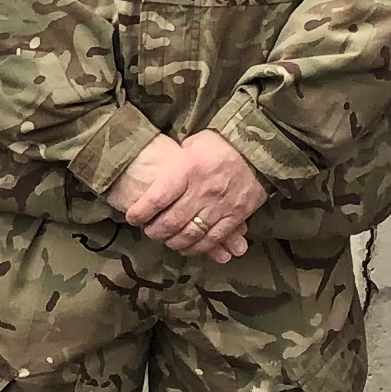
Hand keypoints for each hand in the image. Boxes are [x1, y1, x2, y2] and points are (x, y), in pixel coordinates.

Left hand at [108, 136, 255, 264]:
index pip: (157, 197)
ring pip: (191, 234)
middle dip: (155, 231)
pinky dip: (198, 248)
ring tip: (166, 240)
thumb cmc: (220, 144)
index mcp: (189, 168)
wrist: (258, 148)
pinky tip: (188, 247)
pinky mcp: (236, 215)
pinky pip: (214, 239)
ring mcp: (221, 205)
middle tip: (149, 231)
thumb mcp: (193, 143)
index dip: (140, 212)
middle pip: (171, 221)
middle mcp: (204, 189)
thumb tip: (155, 175)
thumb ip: (174, 161)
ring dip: (174, 242)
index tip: (132, 217)